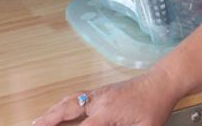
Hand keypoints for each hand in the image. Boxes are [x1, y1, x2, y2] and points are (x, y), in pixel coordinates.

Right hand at [32, 70, 180, 125]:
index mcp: (107, 112)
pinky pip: (76, 96)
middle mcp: (99, 100)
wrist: (163, 81)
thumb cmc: (156, 104)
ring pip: (69, 101)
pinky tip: (57, 108)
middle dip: (47, 121)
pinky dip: (62, 103)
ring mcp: (99, 93)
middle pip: (66, 110)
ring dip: (52, 111)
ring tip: (37, 121)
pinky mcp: (102, 90)